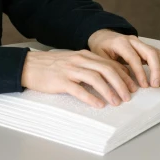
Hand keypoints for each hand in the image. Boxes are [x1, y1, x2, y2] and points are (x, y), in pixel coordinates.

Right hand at [20, 49, 138, 108]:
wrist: (28, 65)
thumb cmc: (51, 66)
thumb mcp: (71, 61)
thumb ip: (87, 66)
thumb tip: (106, 78)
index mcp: (83, 55)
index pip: (109, 63)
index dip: (123, 75)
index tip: (132, 86)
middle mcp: (79, 60)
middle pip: (106, 69)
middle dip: (121, 83)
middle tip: (128, 96)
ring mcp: (69, 70)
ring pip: (95, 78)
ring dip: (109, 91)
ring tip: (117, 102)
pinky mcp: (60, 81)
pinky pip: (78, 89)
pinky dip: (91, 97)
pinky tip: (98, 105)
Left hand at [87, 30, 159, 88]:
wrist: (102, 36)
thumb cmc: (100, 47)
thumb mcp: (100, 57)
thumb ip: (113, 67)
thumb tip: (127, 80)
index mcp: (121, 43)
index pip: (134, 57)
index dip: (141, 72)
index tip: (145, 85)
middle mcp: (133, 40)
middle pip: (151, 52)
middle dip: (156, 70)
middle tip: (155, 85)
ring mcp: (140, 43)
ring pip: (156, 53)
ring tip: (158, 84)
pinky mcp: (143, 47)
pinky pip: (156, 55)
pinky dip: (159, 66)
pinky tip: (157, 78)